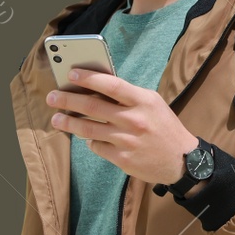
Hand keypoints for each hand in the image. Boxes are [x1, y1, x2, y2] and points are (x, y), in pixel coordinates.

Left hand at [47, 69, 197, 185]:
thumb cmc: (164, 127)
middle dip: (68, 100)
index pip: (110, 85)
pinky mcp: (123, 159)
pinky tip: (88, 137)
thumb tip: (96, 88)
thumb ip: (128, 96)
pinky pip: (97, 147)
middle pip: (92, 107)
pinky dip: (90, 141)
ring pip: (88, 129)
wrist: (182, 160)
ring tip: (57, 119)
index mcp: (143, 101)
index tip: (71, 74)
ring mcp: (127, 141)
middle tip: (52, 97)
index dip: (88, 78)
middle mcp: (134, 120)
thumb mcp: (152, 104)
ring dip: (69, 123)